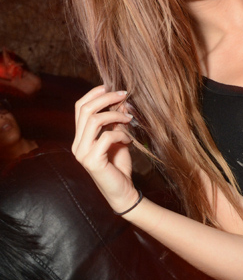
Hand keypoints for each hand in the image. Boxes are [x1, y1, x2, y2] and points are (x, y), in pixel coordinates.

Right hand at [72, 85, 137, 212]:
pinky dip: (121, 134)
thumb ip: (117, 122)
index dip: (94, 94)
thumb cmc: (119, 166)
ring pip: (94, 120)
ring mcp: (82, 153)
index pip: (80, 107)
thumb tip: (122, 101)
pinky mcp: (92, 161)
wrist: (123, 192)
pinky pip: (106, 137)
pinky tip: (129, 139)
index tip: (111, 87)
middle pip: (85, 110)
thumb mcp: (119, 139)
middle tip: (124, 94)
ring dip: (114, 114)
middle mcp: (77, 144)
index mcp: (80, 137)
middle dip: (106, 98)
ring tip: (129, 118)